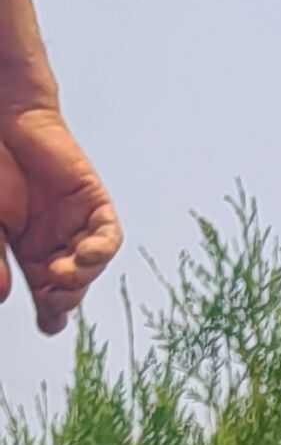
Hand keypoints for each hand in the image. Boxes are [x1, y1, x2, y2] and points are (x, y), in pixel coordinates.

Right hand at [0, 98, 121, 332]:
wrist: (2, 121)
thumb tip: (2, 295)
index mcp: (29, 253)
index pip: (47, 296)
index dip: (52, 314)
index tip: (48, 324)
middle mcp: (55, 244)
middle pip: (70, 287)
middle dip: (64, 299)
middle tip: (51, 300)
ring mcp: (76, 225)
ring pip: (90, 266)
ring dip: (79, 278)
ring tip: (59, 276)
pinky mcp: (93, 204)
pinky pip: (107, 237)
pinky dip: (100, 250)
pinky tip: (86, 256)